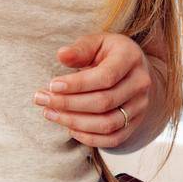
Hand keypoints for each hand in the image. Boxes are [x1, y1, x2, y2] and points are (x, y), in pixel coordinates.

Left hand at [33, 32, 153, 148]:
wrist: (133, 69)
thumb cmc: (108, 53)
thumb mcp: (96, 43)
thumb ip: (80, 49)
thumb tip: (62, 55)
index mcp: (130, 58)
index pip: (105, 77)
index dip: (77, 84)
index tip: (52, 85)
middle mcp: (140, 83)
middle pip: (103, 102)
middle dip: (68, 103)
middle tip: (42, 99)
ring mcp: (140, 106)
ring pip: (107, 124)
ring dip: (74, 122)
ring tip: (50, 113)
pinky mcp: (135, 123)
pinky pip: (113, 139)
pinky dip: (89, 138)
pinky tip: (69, 128)